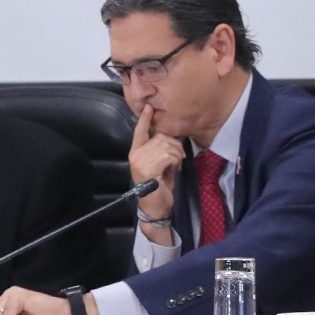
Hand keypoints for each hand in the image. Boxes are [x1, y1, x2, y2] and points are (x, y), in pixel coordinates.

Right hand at [130, 105, 184, 223]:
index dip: (145, 119)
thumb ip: (159, 151)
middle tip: (178, 157)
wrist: (155, 206)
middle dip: (175, 145)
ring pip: (166, 146)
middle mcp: (135, 155)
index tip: (148, 108)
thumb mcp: (158, 165)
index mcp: (135, 152)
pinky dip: (176, 161)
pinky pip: (168, 156)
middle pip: (161, 138)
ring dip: (177, 154)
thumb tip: (169, 139)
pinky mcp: (149, 169)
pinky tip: (175, 169)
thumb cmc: (158, 186)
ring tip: (176, 164)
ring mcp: (141, 162)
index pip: (139, 131)